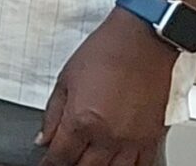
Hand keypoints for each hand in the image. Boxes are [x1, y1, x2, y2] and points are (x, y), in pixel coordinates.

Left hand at [37, 12, 176, 165]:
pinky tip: (116, 162)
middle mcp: (108, 136)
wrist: (141, 41)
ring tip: (88, 160)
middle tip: (65, 159)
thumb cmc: (105, 53)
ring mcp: (132, 139)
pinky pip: (141, 165)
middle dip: (71, 165)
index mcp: (82, 121)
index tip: (46, 163)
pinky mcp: (152, 137)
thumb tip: (44, 137)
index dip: (49, 163)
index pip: (60, 156)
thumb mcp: (65, 80)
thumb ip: (52, 114)